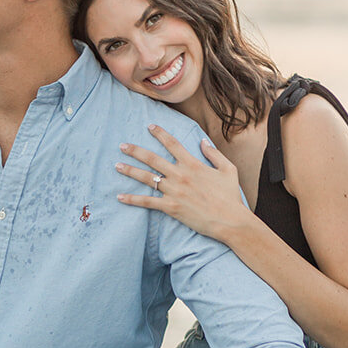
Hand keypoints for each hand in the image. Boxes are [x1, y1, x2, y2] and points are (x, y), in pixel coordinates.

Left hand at [116, 124, 245, 241]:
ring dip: (130, 171)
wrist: (230, 220)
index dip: (160, 133)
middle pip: (153, 158)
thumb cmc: (230, 196)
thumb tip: (202, 141)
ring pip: (147, 178)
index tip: (149, 126)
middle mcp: (180, 175)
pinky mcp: (171, 207)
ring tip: (117, 165)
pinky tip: (120, 197)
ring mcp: (174, 191)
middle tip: (122, 145)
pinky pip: (147, 202)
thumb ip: (214, 154)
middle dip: (136, 150)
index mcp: (193, 164)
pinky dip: (132, 199)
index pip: (172, 144)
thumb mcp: (228, 169)